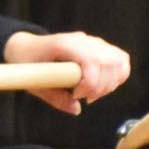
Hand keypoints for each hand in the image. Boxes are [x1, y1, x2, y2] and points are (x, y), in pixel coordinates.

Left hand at [12, 29, 129, 114]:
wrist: (27, 47)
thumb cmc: (28, 64)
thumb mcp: (33, 83)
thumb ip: (55, 98)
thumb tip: (77, 109)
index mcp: (64, 43)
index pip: (91, 61)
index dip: (90, 83)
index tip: (76, 96)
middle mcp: (82, 39)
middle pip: (109, 62)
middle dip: (101, 87)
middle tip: (84, 98)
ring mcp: (94, 41)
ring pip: (118, 62)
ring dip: (110, 84)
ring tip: (91, 94)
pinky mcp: (102, 47)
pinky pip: (121, 61)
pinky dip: (117, 76)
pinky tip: (102, 86)